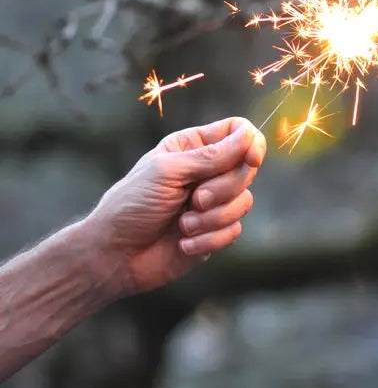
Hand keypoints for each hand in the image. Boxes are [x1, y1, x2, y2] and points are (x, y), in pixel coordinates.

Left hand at [87, 117, 265, 295]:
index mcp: (194, 146)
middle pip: (247, 168)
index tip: (251, 158)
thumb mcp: (168, 171)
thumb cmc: (132, 204)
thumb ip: (211, 156)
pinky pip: (234, 230)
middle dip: (224, 188)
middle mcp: (208, 171)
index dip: (251, 142)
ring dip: (213, 217)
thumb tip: (249, 137)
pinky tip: (183, 244)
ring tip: (183, 225)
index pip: (237, 132)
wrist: (114, 256)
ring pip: (244, 201)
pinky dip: (209, 239)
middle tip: (195, 199)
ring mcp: (213, 202)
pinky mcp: (215, 231)